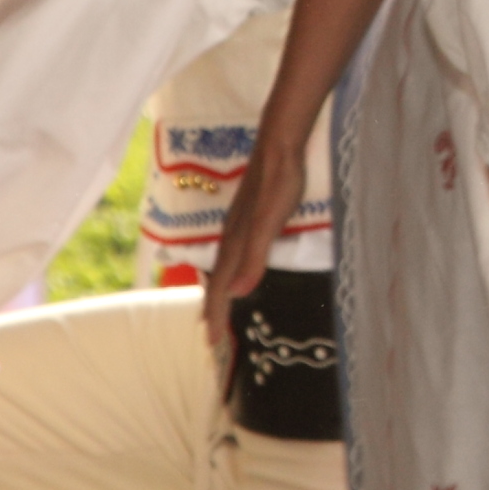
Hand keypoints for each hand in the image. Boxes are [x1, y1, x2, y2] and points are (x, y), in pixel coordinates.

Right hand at [200, 125, 309, 355]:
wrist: (279, 146)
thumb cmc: (278, 184)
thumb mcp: (269, 224)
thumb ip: (254, 257)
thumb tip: (236, 294)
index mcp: (234, 244)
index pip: (219, 288)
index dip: (215, 315)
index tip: (211, 342)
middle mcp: (230, 237)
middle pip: (216, 280)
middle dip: (211, 308)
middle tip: (209, 334)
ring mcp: (239, 225)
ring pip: (223, 266)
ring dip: (219, 289)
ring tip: (217, 307)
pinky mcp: (249, 215)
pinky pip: (234, 252)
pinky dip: (231, 269)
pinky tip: (238, 266)